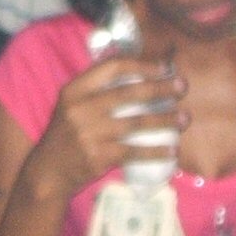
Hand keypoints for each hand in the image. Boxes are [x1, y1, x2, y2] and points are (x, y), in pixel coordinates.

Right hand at [20, 53, 185, 199]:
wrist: (50, 169)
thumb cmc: (69, 132)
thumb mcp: (74, 104)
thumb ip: (99, 89)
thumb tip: (140, 71)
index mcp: (75, 90)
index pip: (112, 68)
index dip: (141, 65)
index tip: (165, 67)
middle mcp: (80, 108)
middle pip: (128, 93)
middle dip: (160, 88)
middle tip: (182, 87)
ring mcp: (89, 133)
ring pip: (136, 123)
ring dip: (164, 120)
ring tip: (184, 118)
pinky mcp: (98, 156)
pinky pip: (134, 151)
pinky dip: (156, 151)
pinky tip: (172, 151)